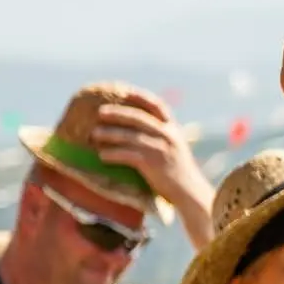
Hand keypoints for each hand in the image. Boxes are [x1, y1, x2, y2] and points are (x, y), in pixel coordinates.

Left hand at [87, 91, 206, 203]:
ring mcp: (160, 149)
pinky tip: (102, 156)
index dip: (140, 97)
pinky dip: (112, 154)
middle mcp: (167, 135)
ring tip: (94, 134)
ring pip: (129, 136)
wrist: (190, 192)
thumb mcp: (175, 148)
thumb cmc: (178, 172)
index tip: (124, 91)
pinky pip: (127, 155)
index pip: (157, 106)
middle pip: (138, 118)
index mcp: (173, 129)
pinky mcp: (152, 163)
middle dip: (118, 113)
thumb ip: (160, 137)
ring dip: (109, 134)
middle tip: (100, 112)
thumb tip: (136, 129)